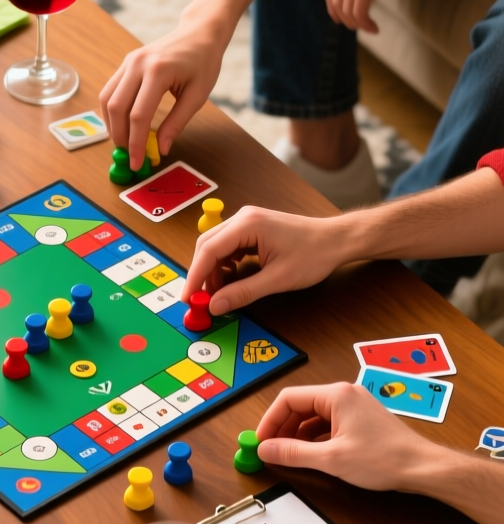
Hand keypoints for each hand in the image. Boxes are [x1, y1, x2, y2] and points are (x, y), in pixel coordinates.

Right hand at [99, 19, 226, 171]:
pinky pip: (110, 91)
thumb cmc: (203, 62)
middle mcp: (138, 64)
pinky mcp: (126, 63)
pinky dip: (112, 112)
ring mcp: (129, 61)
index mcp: (158, 71)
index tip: (138, 163)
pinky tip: (122, 125)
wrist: (199, 33)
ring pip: (106, 99)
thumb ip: (177, 123)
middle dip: (120, 137)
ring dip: (112, 125)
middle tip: (129, 157)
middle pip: (116, 108)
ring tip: (124, 143)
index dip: (135, 143)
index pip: (139, 115)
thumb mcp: (197, 96)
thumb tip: (160, 149)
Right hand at [184, 206, 348, 312]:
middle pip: (207, 246)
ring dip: (213, 271)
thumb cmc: (314, 254)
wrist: (336, 240)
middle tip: (200, 300)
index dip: (195, 276)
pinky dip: (224, 266)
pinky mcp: (252, 230)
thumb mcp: (277, 279)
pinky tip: (231, 280)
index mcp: (247, 224)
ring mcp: (247, 222)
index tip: (188, 298)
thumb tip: (216, 306)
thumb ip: (243, 292)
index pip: (209, 250)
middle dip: (201, 274)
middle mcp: (243, 218)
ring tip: (219, 294)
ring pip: (216, 247)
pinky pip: (228, 247)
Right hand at [256, 381, 427, 489]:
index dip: (270, 421)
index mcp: (336, 395)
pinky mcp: (361, 420)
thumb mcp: (331, 459)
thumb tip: (265, 450)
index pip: (289, 399)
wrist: (422, 467)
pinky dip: (314, 438)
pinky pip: (328, 424)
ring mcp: (354, 407)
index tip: (259, 441)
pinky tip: (309, 455)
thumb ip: (293, 453)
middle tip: (269, 450)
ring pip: (313, 417)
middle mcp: (345, 395)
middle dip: (282, 428)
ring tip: (286, 455)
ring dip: (297, 435)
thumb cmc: (384, 459)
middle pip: (300, 406)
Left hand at [323, 0, 421, 33]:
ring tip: (369, 29)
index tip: (338, 16)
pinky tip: (375, 28)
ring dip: (357, 23)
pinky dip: (365, 24)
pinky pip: (359, 12)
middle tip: (355, 26)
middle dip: (343, 18)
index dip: (332, 5)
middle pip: (336, 1)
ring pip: (347, 10)